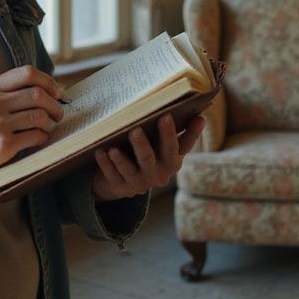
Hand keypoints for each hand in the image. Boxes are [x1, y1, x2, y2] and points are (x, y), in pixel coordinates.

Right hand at [0, 65, 64, 183]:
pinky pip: (36, 136)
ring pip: (41, 116)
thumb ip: (4, 93)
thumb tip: (40, 91)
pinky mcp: (3, 145)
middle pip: (39, 94)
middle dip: (55, 104)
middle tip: (58, 113)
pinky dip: (43, 138)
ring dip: (51, 123)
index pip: (27, 73)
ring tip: (48, 128)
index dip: (48, 81)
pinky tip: (39, 140)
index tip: (57, 91)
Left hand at [91, 113, 205, 200]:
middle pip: (150, 158)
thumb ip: (179, 130)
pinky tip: (100, 152)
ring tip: (113, 148)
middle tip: (135, 129)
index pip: (180, 146)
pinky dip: (106, 164)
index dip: (186, 133)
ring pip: (130, 169)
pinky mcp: (121, 188)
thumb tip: (198, 110)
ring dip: (121, 159)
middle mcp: (158, 174)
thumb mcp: (165, 145)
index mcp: (173, 161)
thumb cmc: (152, 153)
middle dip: (143, 145)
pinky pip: (112, 176)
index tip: (176, 116)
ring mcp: (139, 183)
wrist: (129, 181)